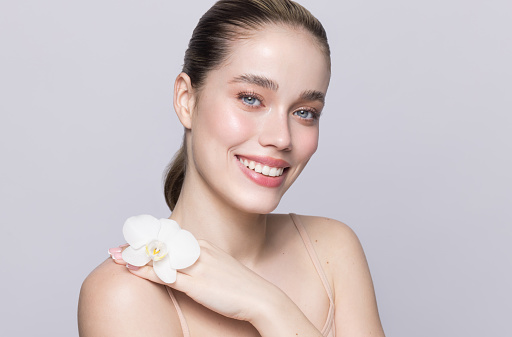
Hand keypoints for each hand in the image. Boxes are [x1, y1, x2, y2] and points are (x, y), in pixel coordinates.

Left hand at [108, 240, 284, 321]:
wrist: (261, 298)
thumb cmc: (242, 286)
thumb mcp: (222, 267)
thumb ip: (204, 263)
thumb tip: (187, 267)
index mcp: (205, 245)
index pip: (171, 238)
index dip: (149, 239)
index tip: (134, 240)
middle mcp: (199, 251)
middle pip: (161, 244)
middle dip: (137, 245)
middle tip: (117, 247)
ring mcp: (197, 267)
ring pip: (160, 257)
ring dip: (136, 256)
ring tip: (116, 255)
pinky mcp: (196, 284)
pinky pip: (165, 275)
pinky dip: (146, 271)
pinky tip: (132, 268)